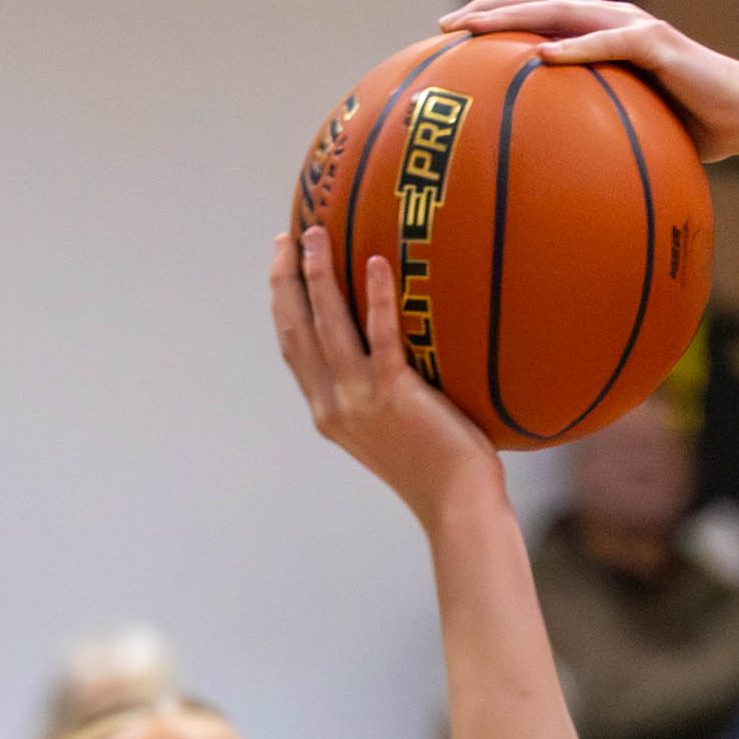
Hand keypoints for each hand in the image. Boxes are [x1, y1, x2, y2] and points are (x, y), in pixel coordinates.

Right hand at [268, 228, 502, 520]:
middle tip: (289, 236)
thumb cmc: (440, 470)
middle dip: (287, 278)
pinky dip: (377, 298)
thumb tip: (396, 355)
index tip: (282, 267)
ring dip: (318, 274)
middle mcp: (333, 403)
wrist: (457, 505)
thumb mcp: (393, 431)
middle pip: (296, 328)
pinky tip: (377, 263)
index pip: (293, 347)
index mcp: (328, 412)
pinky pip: (381, 336)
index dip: (282, 304)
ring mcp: (360, 399)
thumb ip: (380, 396)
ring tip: (317, 234)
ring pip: (326, 324)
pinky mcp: (395, 395)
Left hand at [436, 0, 738, 159]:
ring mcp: (635, 27)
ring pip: (564, 10)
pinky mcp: (658, 44)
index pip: (539, 12)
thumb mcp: (633, 125)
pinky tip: (543, 56)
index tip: (450, 33)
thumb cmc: (692, 125)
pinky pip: (609, 43)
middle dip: (489, 9)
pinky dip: (576, 47)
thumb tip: (549, 166)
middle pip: (540, 1)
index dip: (494, 15)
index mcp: (603, 32)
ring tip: (478, 27)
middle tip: (445, 25)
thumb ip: (593, 127)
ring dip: (518, 16)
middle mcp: (613, 19)